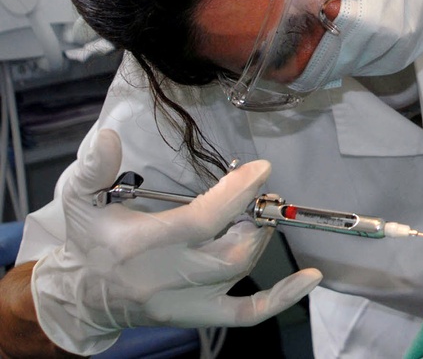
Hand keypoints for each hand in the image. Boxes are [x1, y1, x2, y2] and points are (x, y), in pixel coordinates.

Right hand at [31, 129, 322, 354]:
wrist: (82, 297)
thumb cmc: (89, 240)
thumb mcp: (79, 199)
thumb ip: (94, 168)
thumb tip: (109, 137)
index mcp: (140, 246)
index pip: (202, 221)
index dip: (238, 194)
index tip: (261, 169)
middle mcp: (166, 278)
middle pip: (231, 250)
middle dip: (255, 217)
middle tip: (260, 194)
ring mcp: (186, 302)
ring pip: (241, 271)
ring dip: (258, 239)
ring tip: (256, 215)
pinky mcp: (198, 316)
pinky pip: (248, 314)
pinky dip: (283, 298)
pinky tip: (310, 278)